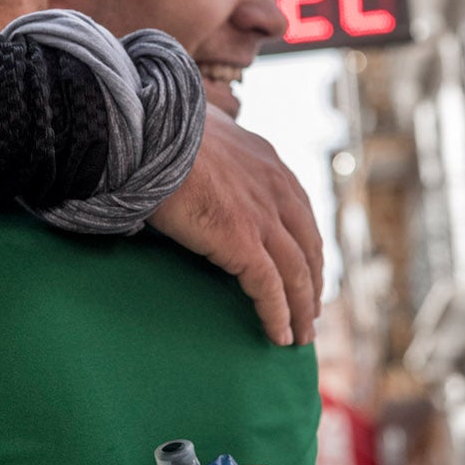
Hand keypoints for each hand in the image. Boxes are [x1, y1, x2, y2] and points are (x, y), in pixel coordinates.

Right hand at [150, 107, 323, 345]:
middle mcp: (276, 189)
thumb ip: (216, 142)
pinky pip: (270, 288)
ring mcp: (263, 217)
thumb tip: (203, 140)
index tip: (308, 266)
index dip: (307, 244)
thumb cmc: (162, 130)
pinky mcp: (244, 243)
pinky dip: (278, 315)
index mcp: (268, 162)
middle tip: (310, 310)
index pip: (300, 211)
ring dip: (301, 309)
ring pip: (296, 273)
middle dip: (312, 282)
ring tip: (300, 336)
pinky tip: (280, 337)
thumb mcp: (203, 127)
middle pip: (308, 246)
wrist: (151, 132)